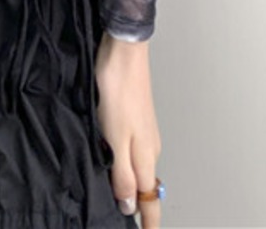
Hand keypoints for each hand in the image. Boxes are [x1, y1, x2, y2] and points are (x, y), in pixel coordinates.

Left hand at [95, 33, 162, 224]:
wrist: (123, 53)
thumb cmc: (119, 92)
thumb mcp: (116, 139)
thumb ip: (123, 174)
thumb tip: (130, 206)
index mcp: (145, 156)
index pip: (150, 198)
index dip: (150, 221)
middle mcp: (148, 147)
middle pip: (148, 186)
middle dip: (141, 208)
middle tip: (136, 224)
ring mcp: (143, 132)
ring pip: (141, 169)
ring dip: (133, 187)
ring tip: (122, 202)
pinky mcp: (134, 119)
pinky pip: (133, 152)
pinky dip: (127, 166)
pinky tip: (114, 164)